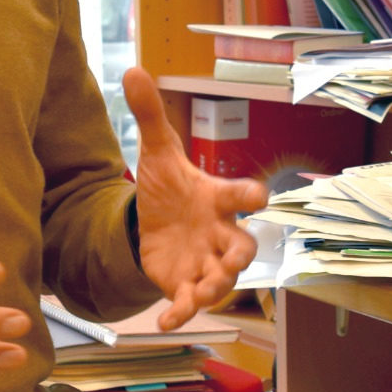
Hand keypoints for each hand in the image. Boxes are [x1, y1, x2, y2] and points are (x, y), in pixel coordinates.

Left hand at [124, 67, 268, 330]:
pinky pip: (189, 301)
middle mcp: (219, 232)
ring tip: (200, 293)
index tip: (258, 195)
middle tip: (234, 257)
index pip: (242, 195)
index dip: (250, 195)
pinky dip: (181, 312)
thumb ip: (150, 115)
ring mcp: (205, 261)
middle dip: (240, 254)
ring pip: (222, 280)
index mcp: (217, 197)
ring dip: (214, 286)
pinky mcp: (185, 283)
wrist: (154, 222)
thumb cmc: (169, 187)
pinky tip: (166, 322)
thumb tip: (133, 69)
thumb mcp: (156, 151)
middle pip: (243, 247)